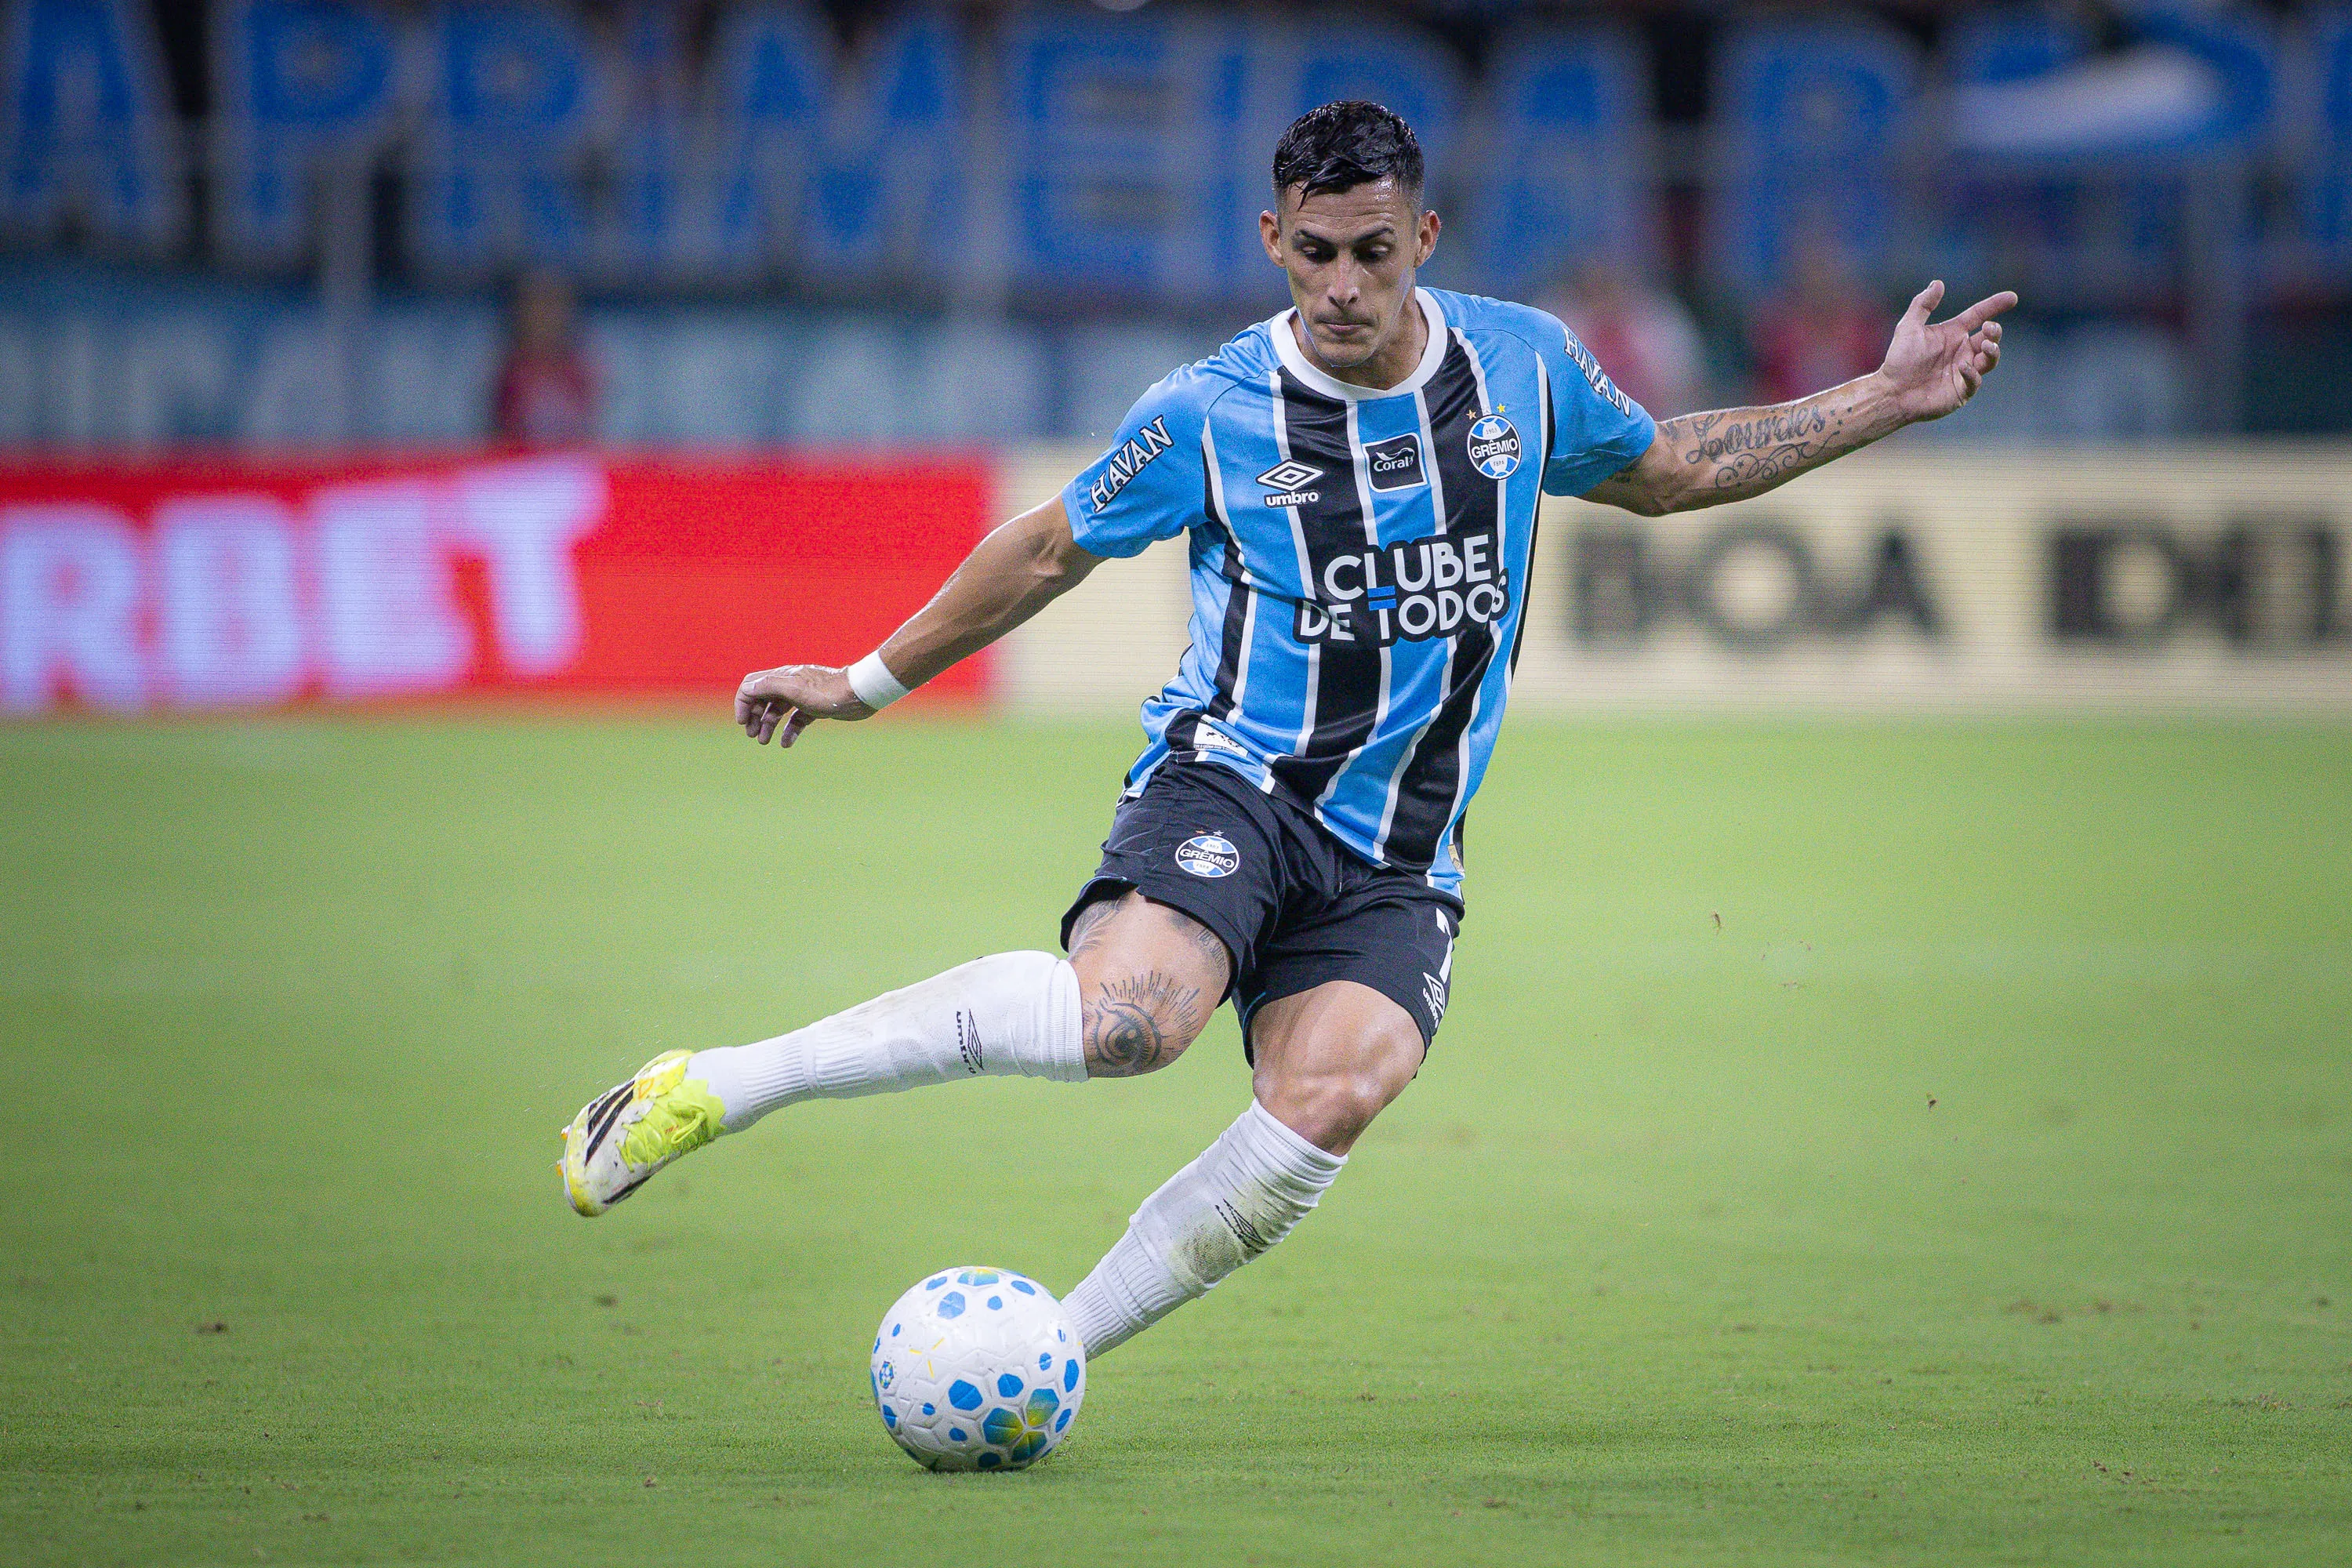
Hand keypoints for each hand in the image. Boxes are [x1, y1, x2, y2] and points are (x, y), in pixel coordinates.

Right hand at [734, 664, 873, 746]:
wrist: (858, 695)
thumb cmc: (827, 692)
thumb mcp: (794, 688)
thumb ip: (769, 686)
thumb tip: (747, 689)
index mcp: (782, 676)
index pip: (751, 685)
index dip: (742, 703)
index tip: (743, 722)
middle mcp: (789, 684)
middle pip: (762, 699)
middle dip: (753, 716)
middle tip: (752, 734)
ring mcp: (802, 697)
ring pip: (777, 711)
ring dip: (767, 725)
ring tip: (764, 741)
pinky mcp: (814, 708)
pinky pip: (796, 720)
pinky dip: (789, 731)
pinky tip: (786, 744)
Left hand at [1876, 280, 2016, 421]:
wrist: (1891, 392)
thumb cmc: (1899, 360)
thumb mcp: (1908, 327)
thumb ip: (1922, 305)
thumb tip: (1938, 283)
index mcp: (1953, 333)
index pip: (1978, 315)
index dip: (1995, 306)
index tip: (2012, 297)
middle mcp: (1962, 351)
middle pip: (1989, 338)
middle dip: (1994, 332)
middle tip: (1990, 328)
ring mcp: (1964, 371)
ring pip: (1989, 359)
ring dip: (1992, 351)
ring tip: (1986, 345)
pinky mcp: (1961, 391)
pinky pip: (1975, 381)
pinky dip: (1973, 373)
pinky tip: (1963, 366)